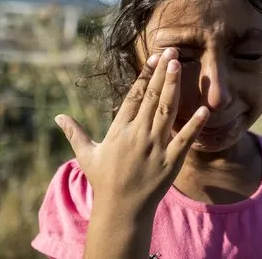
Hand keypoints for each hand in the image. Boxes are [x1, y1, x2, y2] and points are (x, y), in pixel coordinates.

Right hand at [55, 47, 209, 215]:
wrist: (121, 210)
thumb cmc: (103, 181)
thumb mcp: (86, 154)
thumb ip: (74, 133)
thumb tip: (57, 117)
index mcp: (119, 129)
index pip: (134, 96)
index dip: (145, 75)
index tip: (154, 58)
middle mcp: (137, 134)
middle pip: (152, 97)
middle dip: (162, 73)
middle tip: (172, 52)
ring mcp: (155, 147)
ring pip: (167, 111)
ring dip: (174, 87)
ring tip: (180, 66)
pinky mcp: (171, 161)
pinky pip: (185, 139)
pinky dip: (195, 125)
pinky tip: (205, 109)